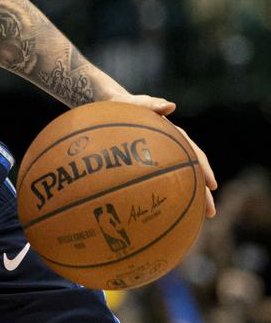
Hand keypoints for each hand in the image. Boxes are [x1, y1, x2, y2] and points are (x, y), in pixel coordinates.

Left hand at [103, 93, 216, 216]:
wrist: (110, 111)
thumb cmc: (123, 107)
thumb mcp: (135, 104)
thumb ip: (151, 104)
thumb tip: (170, 106)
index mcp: (174, 136)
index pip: (194, 154)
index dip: (204, 169)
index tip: (212, 186)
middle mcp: (172, 149)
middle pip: (192, 173)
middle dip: (203, 193)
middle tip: (210, 213)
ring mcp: (161, 159)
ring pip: (180, 180)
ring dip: (190, 198)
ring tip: (196, 218)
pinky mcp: (148, 166)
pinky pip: (160, 184)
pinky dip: (167, 197)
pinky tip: (165, 214)